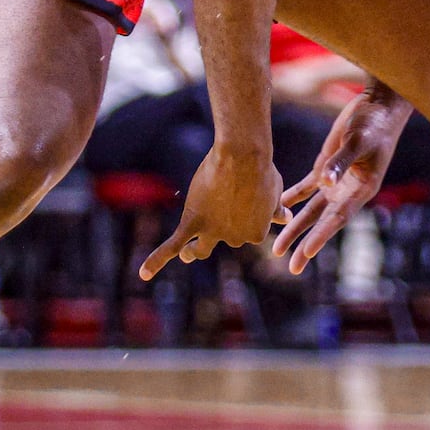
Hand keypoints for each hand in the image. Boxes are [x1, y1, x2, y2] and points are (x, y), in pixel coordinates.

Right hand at [141, 141, 282, 279]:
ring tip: (189, 254)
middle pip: (227, 237)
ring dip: (194, 252)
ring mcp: (213, 232)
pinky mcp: (193, 222)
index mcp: (257, 233)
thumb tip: (287, 217)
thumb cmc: (262, 168)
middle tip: (226, 211)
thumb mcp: (274, 190)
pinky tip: (143, 274)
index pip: (247, 231)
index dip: (245, 214)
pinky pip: (172, 245)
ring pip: (200, 249)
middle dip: (227, 223)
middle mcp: (235, 239)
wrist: (243, 155)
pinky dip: (156, 261)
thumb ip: (276, 208)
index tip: (246, 196)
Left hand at [273, 94, 409, 274]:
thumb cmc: (374, 122)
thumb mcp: (358, 140)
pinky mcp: (327, 166)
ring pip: (311, 209)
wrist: (379, 104)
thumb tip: (323, 182)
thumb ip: (340, 162)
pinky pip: (307, 188)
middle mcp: (348, 190)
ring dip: (295, 227)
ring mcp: (337, 180)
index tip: (307, 253)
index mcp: (362, 188)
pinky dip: (293, 198)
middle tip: (291, 267)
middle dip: (305, 243)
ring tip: (277, 247)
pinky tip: (279, 208)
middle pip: (322, 221)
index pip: (338, 218)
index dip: (322, 236)